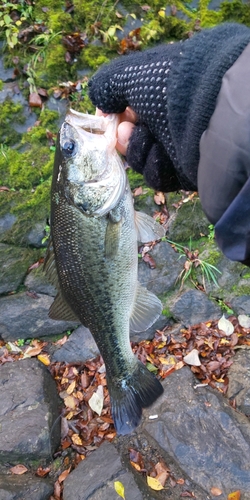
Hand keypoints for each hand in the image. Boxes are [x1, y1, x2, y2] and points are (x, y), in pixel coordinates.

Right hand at [89, 43, 182, 191]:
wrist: (207, 119)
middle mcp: (170, 120)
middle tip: (125, 131)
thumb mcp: (129, 76)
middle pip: (133, 139)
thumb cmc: (168, 90)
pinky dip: (155, 165)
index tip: (105, 118)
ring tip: (149, 137)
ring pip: (142, 159)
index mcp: (162, 93)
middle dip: (124, 137)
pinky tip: (163, 152)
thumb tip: (101, 105)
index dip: (114, 116)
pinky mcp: (184, 171)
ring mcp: (178, 147)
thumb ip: (107, 85)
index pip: (131, 108)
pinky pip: (157, 176)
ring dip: (138, 149)